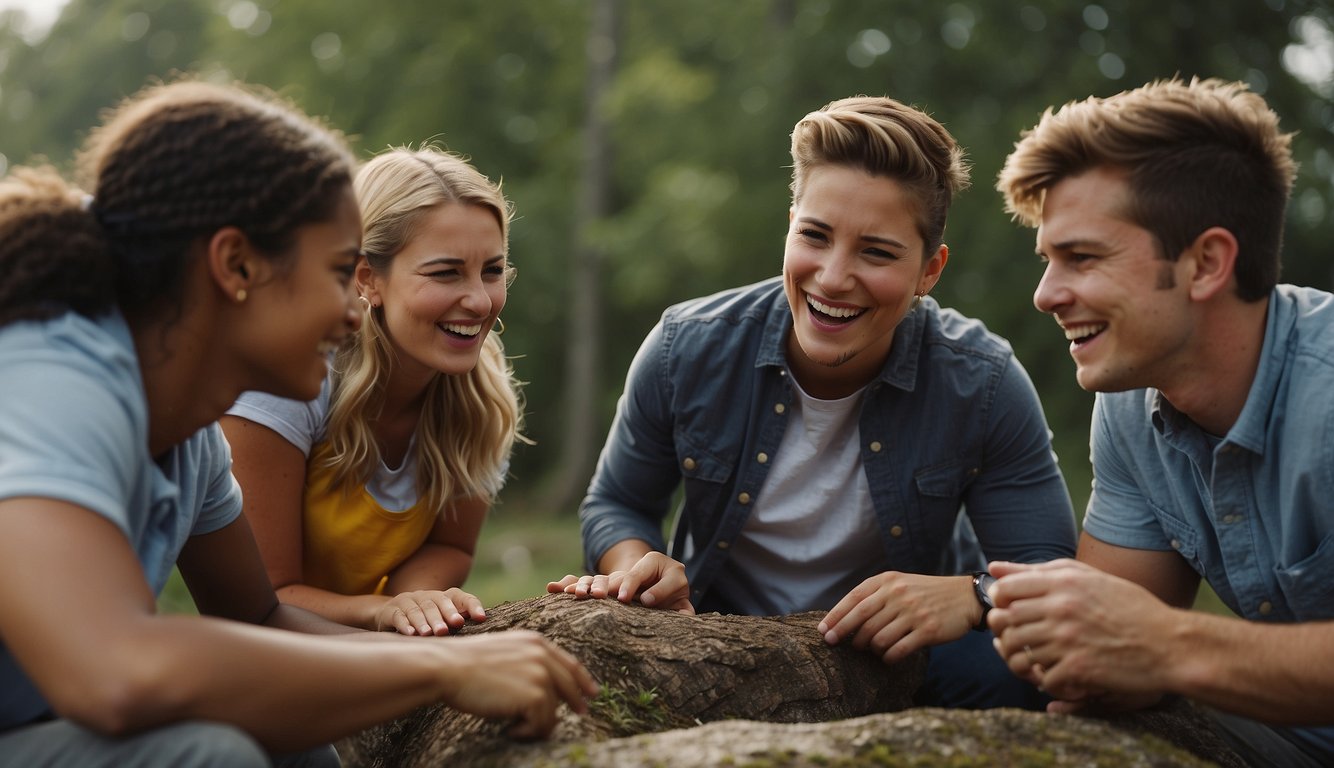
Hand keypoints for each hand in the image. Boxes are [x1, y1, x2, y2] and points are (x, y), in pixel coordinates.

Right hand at [376, 588, 486, 635]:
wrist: (390, 615)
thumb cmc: (425, 621)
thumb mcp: (441, 620)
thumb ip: (457, 623)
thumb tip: (481, 633)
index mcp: (443, 597)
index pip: (461, 597)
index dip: (472, 606)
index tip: (481, 618)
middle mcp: (426, 596)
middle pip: (437, 603)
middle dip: (445, 615)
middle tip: (450, 628)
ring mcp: (407, 601)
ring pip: (418, 610)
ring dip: (424, 622)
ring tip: (429, 634)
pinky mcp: (391, 610)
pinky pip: (399, 616)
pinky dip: (405, 625)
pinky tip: (411, 634)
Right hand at [436, 630, 598, 739]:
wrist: (449, 668)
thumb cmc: (467, 665)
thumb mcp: (504, 652)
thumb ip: (527, 661)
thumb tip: (546, 685)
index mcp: (536, 643)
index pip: (569, 664)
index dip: (582, 680)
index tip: (591, 693)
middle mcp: (543, 655)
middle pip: (570, 686)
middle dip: (577, 702)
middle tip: (581, 713)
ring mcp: (541, 674)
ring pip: (554, 710)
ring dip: (537, 724)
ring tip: (517, 728)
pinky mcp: (535, 695)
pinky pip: (543, 723)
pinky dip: (528, 732)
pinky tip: (511, 731)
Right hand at [546, 552, 693, 613]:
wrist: (660, 582)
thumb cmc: (673, 594)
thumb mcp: (680, 599)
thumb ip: (682, 609)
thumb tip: (685, 617)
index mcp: (654, 565)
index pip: (640, 573)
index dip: (633, 585)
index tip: (625, 598)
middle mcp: (630, 569)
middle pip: (614, 575)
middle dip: (604, 585)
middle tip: (596, 595)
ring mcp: (614, 578)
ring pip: (596, 579)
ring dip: (584, 586)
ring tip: (574, 594)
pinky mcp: (600, 586)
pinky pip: (582, 582)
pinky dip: (567, 584)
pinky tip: (552, 588)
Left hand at [818, 572, 974, 663]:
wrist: (964, 597)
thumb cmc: (925, 593)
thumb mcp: (899, 583)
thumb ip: (874, 595)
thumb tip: (842, 618)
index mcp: (888, 581)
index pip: (854, 599)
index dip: (835, 616)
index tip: (823, 630)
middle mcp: (898, 595)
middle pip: (861, 618)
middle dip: (843, 633)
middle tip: (833, 643)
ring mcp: (913, 613)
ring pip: (877, 637)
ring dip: (869, 647)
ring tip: (870, 649)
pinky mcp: (927, 630)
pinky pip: (897, 650)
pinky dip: (887, 657)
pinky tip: (887, 657)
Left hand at [987, 559, 1175, 706]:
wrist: (1169, 645)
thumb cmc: (1129, 608)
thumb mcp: (1087, 578)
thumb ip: (1039, 571)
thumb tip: (994, 567)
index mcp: (1063, 583)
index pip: (1005, 589)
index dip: (1000, 602)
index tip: (1011, 609)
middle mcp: (1062, 608)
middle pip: (1004, 621)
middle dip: (1005, 632)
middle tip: (1019, 638)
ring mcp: (1068, 639)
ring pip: (1018, 651)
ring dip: (1022, 659)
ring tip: (1036, 659)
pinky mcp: (1078, 668)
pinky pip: (1042, 677)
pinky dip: (1047, 681)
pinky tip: (1061, 676)